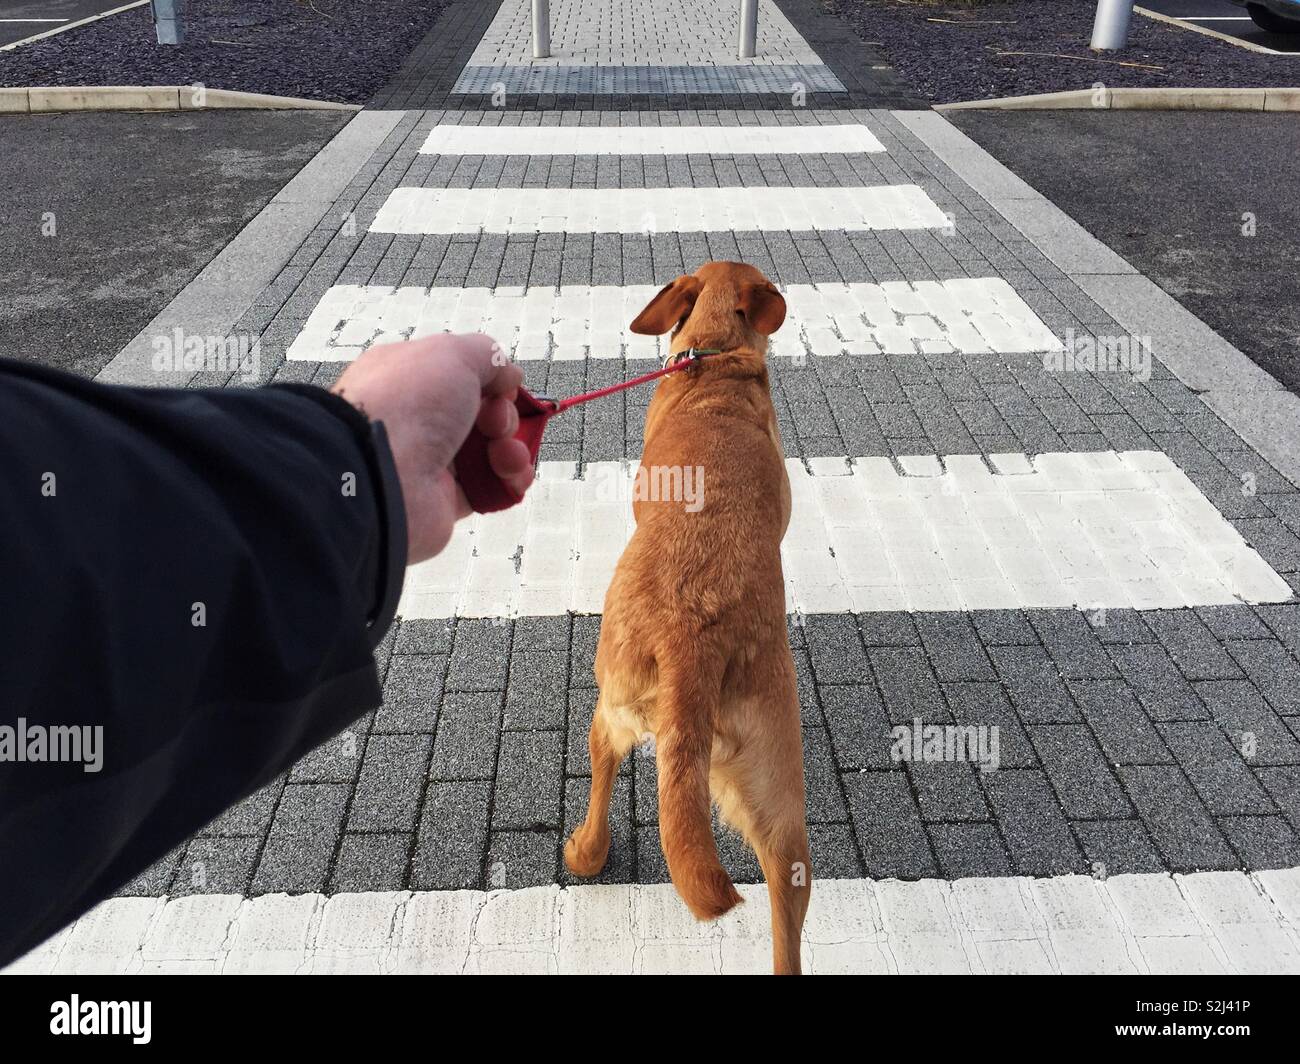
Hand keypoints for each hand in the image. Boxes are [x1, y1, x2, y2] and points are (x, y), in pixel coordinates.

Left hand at [332, 334, 533, 563]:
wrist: (379, 475)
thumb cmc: (405, 407)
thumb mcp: (452, 354)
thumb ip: (487, 355)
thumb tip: (509, 376)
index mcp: (411, 378)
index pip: (461, 375)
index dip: (491, 382)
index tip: (503, 389)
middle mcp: (418, 418)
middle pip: (482, 414)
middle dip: (504, 417)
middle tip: (495, 423)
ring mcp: (430, 460)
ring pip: (490, 451)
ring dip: (513, 450)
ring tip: (506, 455)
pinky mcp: (443, 498)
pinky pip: (489, 488)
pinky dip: (509, 482)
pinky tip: (512, 477)